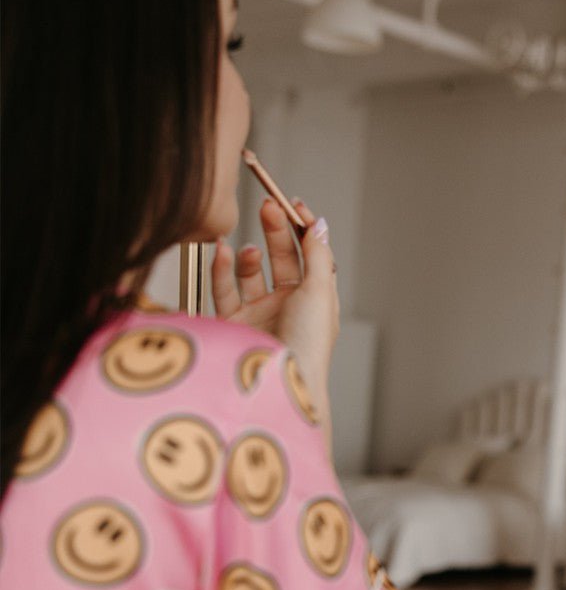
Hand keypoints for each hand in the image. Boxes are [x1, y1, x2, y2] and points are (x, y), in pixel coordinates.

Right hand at [211, 198, 339, 412]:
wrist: (276, 386)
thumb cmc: (306, 345)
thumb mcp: (320, 293)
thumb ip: (317, 255)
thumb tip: (320, 224)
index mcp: (317, 300)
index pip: (311, 255)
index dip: (302, 229)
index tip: (292, 204)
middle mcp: (289, 306)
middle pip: (282, 258)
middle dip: (275, 231)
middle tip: (266, 207)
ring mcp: (260, 315)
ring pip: (250, 273)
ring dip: (248, 254)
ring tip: (247, 250)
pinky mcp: (233, 324)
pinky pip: (224, 289)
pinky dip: (221, 268)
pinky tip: (222, 253)